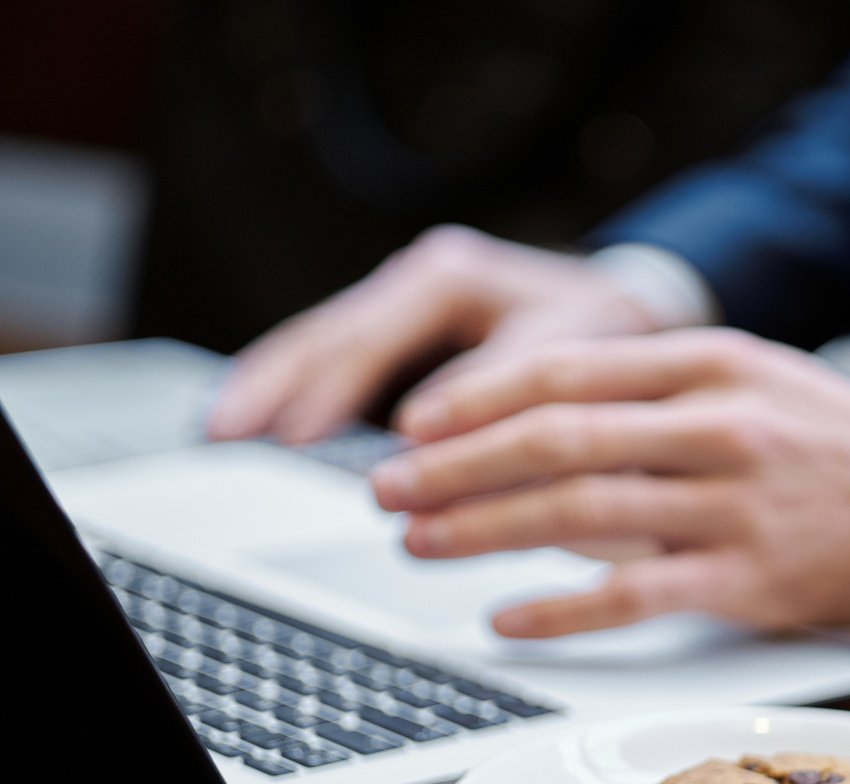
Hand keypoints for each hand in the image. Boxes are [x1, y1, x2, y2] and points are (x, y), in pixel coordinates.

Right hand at [206, 225, 661, 443]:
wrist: (631, 306)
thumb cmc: (609, 335)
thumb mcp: (571, 356)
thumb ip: (503, 395)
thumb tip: (422, 440)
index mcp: (453, 276)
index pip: (375, 338)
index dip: (333, 392)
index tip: (294, 437)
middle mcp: (419, 278)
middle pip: (327, 333)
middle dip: (273, 385)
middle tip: (225, 434)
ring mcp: (403, 300)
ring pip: (319, 341)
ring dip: (268, 387)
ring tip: (219, 431)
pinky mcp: (400, 331)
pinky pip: (333, 356)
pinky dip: (292, 388)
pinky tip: (255, 419)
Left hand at [369, 329, 849, 636]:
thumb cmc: (835, 443)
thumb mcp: (754, 378)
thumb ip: (656, 390)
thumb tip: (539, 419)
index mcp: (710, 363)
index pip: (565, 370)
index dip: (476, 399)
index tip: (415, 424)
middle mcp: (717, 426)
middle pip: (557, 441)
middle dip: (456, 466)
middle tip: (390, 490)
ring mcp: (733, 506)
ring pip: (580, 516)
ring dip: (485, 531)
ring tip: (421, 545)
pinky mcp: (749, 582)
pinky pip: (633, 597)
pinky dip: (560, 609)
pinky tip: (506, 618)